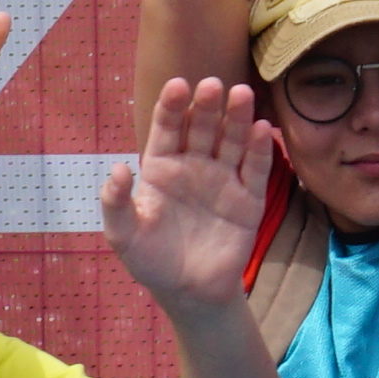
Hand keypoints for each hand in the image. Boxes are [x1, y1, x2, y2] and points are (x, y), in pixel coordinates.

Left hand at [99, 77, 276, 306]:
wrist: (189, 292)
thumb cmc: (151, 260)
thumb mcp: (123, 234)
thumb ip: (116, 202)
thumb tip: (118, 169)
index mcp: (161, 167)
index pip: (167, 128)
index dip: (172, 106)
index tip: (177, 85)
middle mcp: (194, 166)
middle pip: (202, 127)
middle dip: (207, 106)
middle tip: (213, 86)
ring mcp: (223, 179)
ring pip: (231, 141)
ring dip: (237, 117)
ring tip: (241, 94)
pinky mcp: (248, 198)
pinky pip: (255, 169)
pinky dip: (260, 148)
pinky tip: (262, 128)